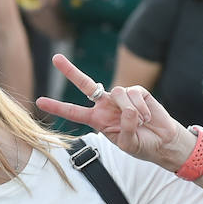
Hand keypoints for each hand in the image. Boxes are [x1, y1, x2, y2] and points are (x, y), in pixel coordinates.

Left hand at [36, 54, 193, 170]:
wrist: (163, 141)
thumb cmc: (142, 145)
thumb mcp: (129, 145)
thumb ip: (125, 131)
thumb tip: (127, 111)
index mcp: (98, 120)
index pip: (74, 112)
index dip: (57, 107)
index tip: (39, 101)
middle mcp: (106, 105)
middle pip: (85, 84)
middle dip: (70, 71)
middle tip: (56, 58)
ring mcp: (121, 97)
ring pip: (117, 93)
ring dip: (130, 111)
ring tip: (141, 123)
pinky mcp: (137, 91)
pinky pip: (134, 94)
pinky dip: (141, 108)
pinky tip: (147, 117)